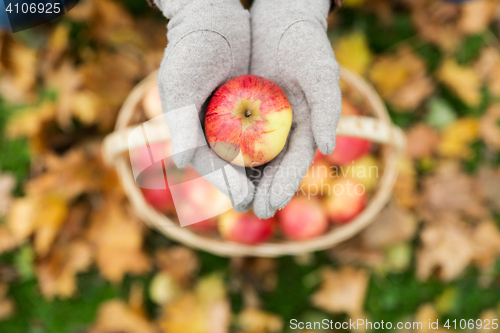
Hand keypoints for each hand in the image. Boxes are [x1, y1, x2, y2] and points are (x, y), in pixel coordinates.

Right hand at [155, 0, 253, 211]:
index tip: (244, 201)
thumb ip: (181, 125)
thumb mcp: (181, 86)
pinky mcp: (245, 104)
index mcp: (187, 128)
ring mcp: (226, 117)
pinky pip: (257, 131)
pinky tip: (283, 160)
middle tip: (262, 206)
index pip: (208, 163)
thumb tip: (182, 163)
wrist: (212, 15)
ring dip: (258, 173)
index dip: (225, 183)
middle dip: (244, 185)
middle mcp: (206, 126)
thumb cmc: (191, 50)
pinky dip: (268, 147)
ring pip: (244, 152)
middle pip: (228, 164)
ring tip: (274, 193)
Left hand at [250, 0, 341, 217]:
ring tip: (238, 200)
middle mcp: (289, 128)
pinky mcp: (250, 110)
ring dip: (249, 179)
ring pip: (258, 157)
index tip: (271, 205)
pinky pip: (240, 136)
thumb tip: (329, 148)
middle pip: (277, 166)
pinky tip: (222, 168)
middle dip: (266, 190)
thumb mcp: (320, 74)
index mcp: (309, 125)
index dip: (285, 186)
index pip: (297, 163)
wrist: (282, 20)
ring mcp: (269, 121)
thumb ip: (328, 109)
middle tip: (253, 212)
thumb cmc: (306, 46)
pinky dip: (234, 154)